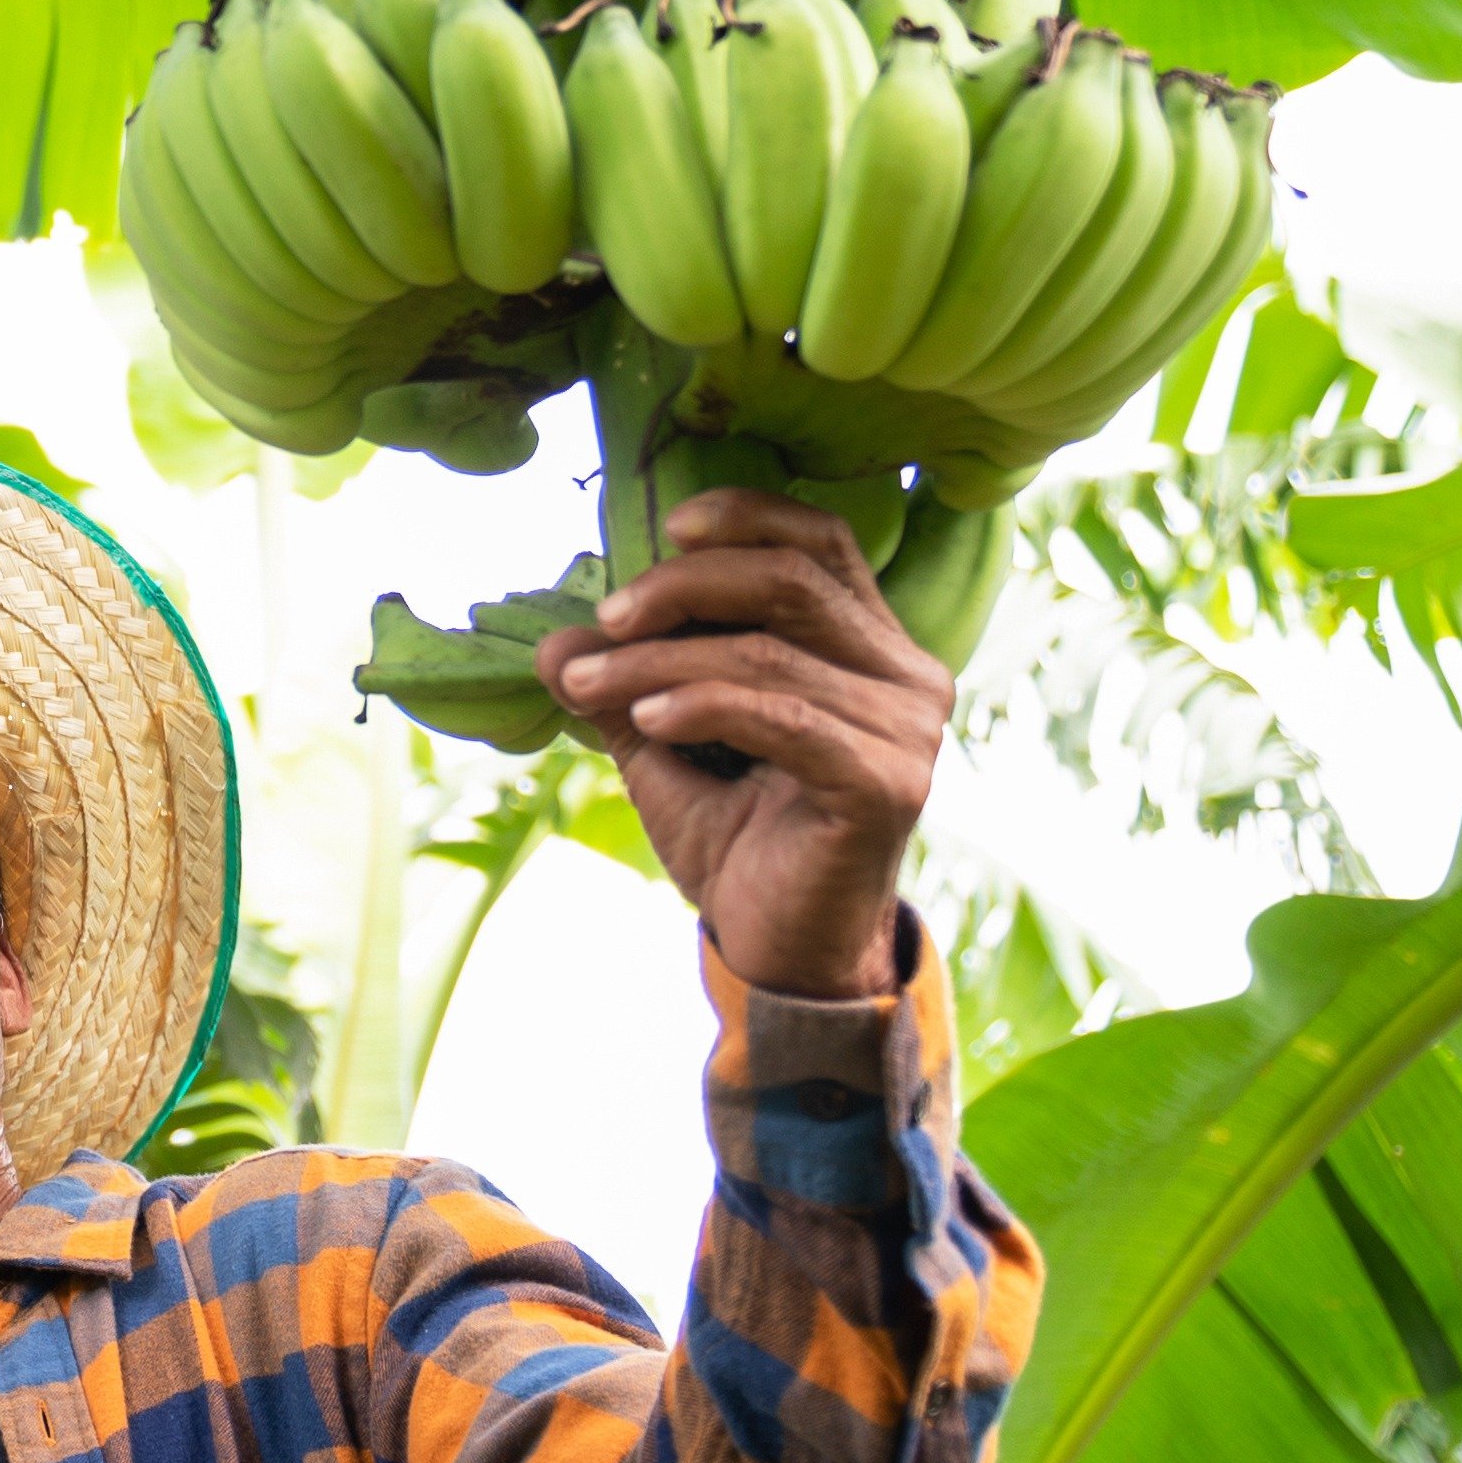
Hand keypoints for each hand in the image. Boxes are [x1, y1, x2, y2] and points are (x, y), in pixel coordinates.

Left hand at [534, 490, 944, 1000]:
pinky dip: (700, 705)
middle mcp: (906, 674)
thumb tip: (555, 639)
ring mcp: (906, 728)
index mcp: (869, 646)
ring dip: (659, 662)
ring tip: (590, 684)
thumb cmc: (738, 838)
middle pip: (789, 579)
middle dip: (680, 589)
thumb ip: (623, 683)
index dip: (747, 516)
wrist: (776, 946)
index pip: (822, 541)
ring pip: (765, 652)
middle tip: (604, 621)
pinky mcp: (885, 781)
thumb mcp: (664, 743)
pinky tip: (644, 722)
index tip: (665, 527)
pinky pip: (779, 714)